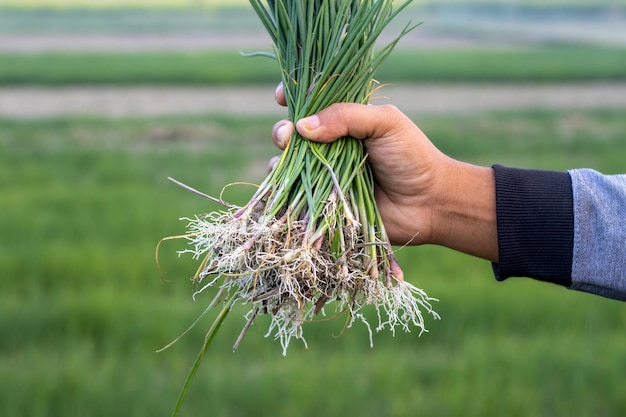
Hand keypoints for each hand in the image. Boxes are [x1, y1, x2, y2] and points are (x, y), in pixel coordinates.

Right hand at [271, 84, 497, 260]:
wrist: (429, 204)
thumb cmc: (413, 158)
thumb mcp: (385, 123)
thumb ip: (346, 116)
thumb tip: (302, 125)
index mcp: (348, 120)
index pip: (314, 102)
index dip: (294, 96)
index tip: (281, 97)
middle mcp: (334, 144)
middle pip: (296, 132)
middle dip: (284, 130)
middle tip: (288, 136)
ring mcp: (328, 172)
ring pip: (291, 161)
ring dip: (282, 157)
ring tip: (286, 158)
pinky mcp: (326, 200)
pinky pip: (298, 191)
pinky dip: (286, 186)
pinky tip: (285, 182)